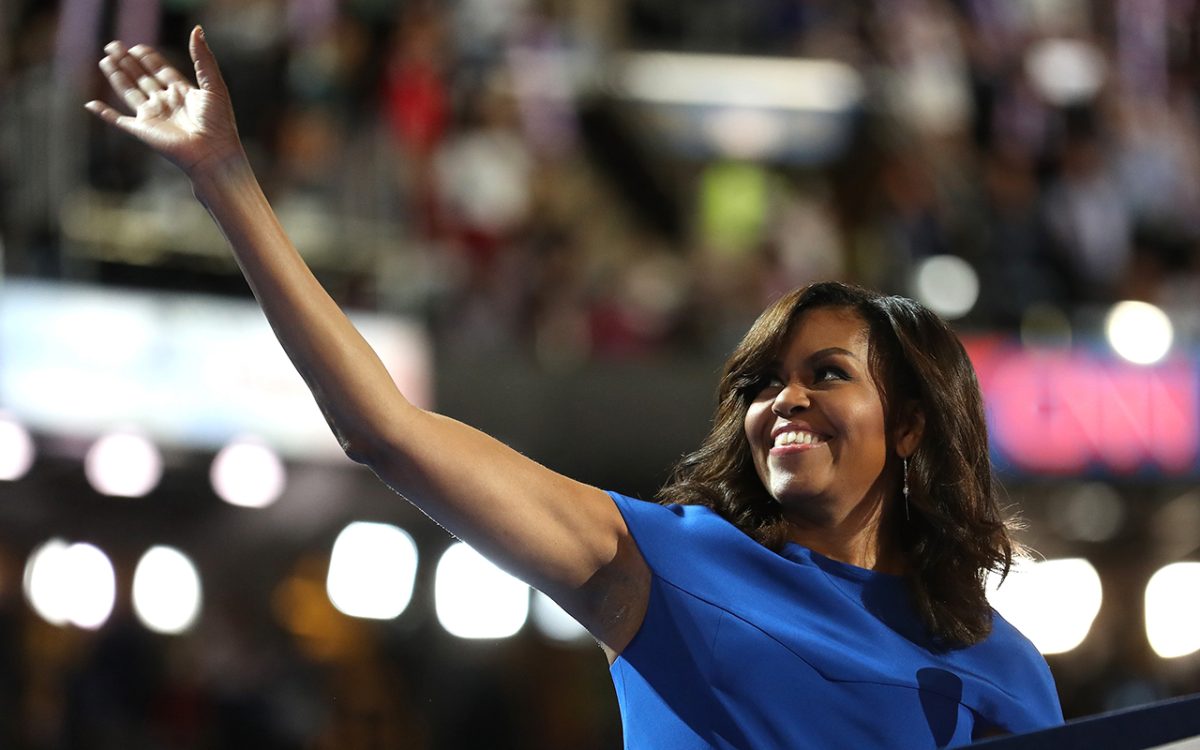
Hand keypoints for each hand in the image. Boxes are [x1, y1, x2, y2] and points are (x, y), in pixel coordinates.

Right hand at [86, 27, 244, 175]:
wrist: (213, 153)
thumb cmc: (219, 122)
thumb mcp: (213, 84)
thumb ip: (203, 58)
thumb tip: (197, 29)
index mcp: (183, 93)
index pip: (161, 71)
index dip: (149, 58)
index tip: (139, 47)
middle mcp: (166, 103)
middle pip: (142, 78)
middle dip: (128, 62)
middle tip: (113, 45)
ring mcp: (153, 116)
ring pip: (129, 92)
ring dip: (116, 76)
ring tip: (105, 58)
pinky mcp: (142, 130)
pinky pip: (117, 120)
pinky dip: (104, 113)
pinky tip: (90, 105)